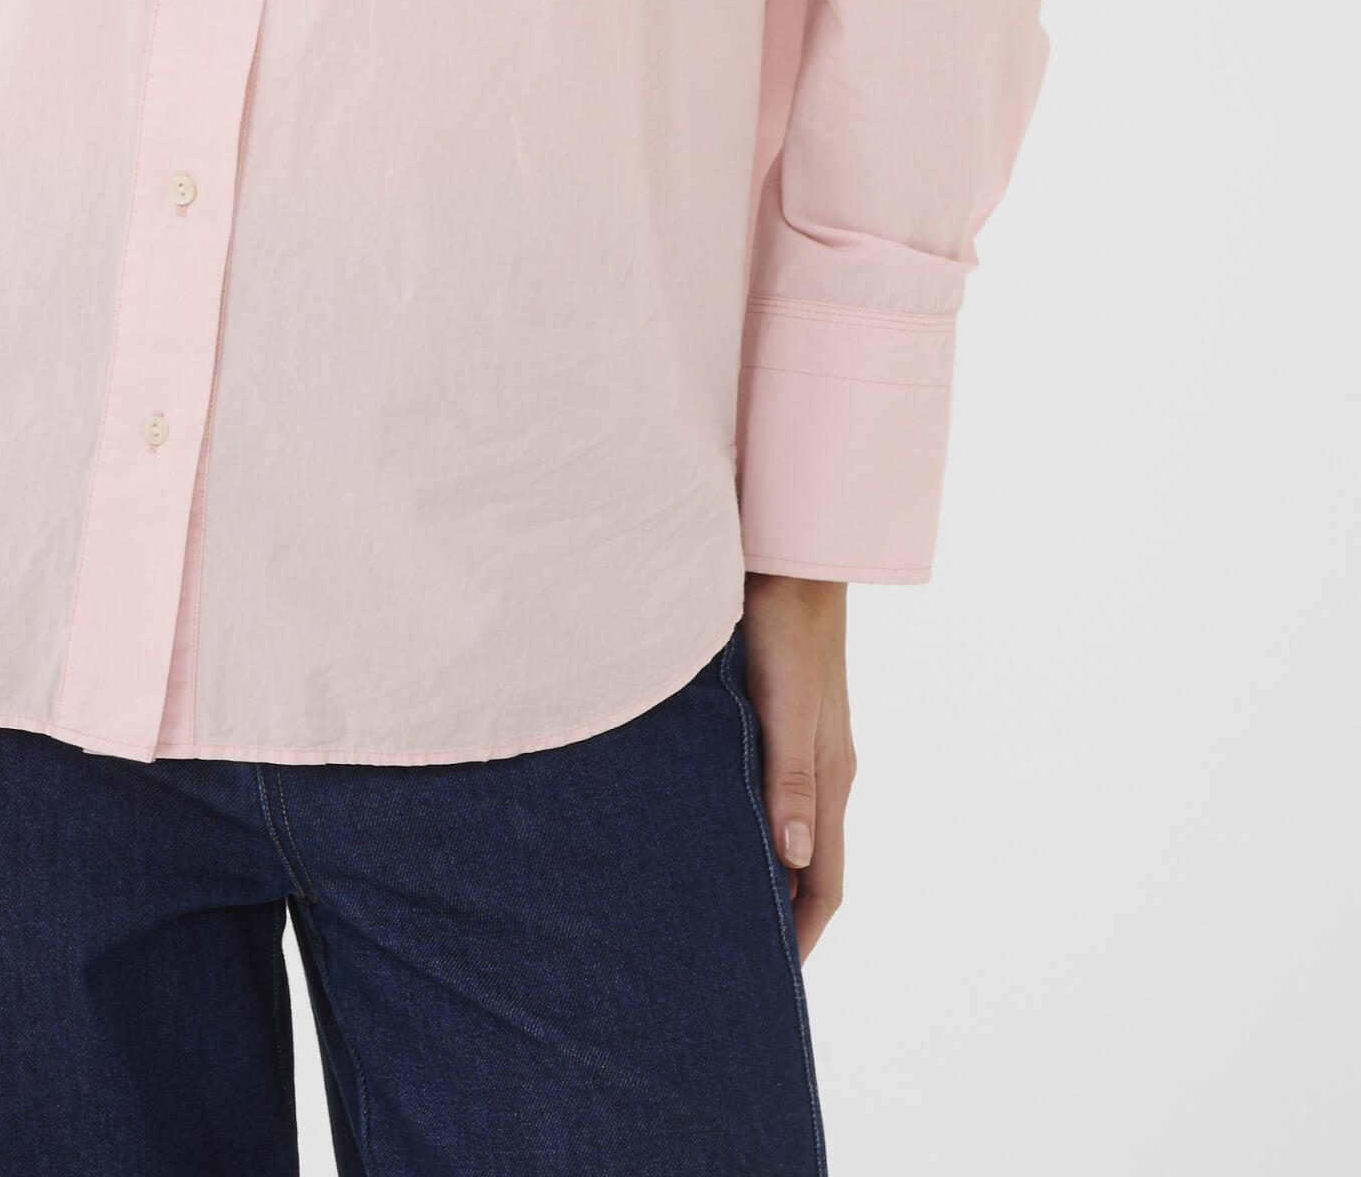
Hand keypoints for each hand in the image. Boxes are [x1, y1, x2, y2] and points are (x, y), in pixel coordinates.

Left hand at [740, 574, 853, 959]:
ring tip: (711, 902)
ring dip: (760, 869)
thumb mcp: (787, 706)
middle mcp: (821, 770)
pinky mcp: (776, 716)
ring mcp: (802, 744)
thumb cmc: (786, 627)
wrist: (789, 554)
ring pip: (784, 828)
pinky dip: (746, 822)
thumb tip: (792, 858)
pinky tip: (704, 821)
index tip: (769, 980)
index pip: (824, 883)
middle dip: (779, 914)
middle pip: (806, 865)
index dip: (800, 934)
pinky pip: (766, 790)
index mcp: (830, 778)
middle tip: (730, 956)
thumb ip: (788, 778)